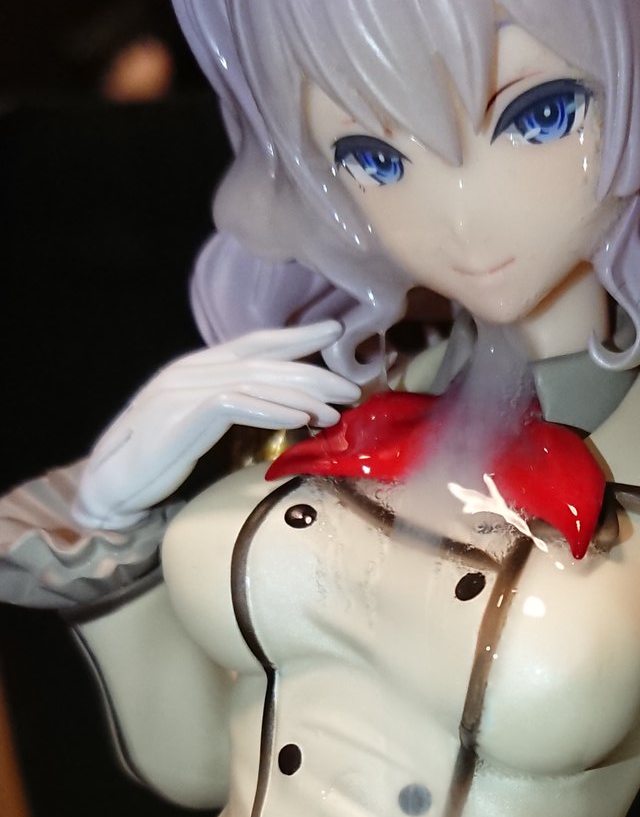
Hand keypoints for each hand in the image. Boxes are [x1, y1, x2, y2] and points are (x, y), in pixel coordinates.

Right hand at [73, 321, 359, 528]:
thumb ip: (231, 406)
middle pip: (265, 362)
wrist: (111, 485)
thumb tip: (283, 408)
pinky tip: (301, 419)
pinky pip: (237, 405)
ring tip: (336, 411)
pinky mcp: (182, 415)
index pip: (255, 343)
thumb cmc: (157, 461)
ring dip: (301, 396)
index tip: (335, 332)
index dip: (296, 336)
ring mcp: (184, 389)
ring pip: (257, 382)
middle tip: (352, 386)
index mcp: (198, 367)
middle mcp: (192, 369)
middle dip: (313, 372)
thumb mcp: (199, 426)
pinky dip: (272, 411)